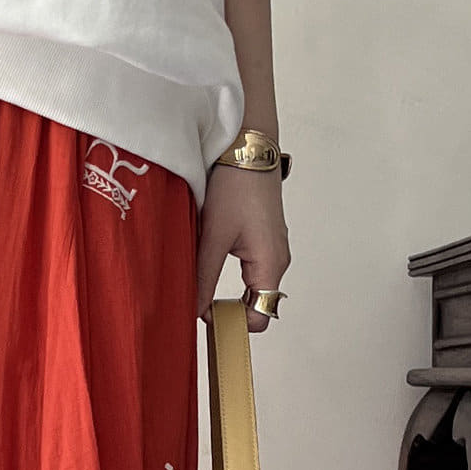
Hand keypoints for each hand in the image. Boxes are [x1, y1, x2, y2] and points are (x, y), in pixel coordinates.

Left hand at [196, 164, 291, 332]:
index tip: (206, 321)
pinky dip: (227, 272)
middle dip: (228, 309)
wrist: (247, 145)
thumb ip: (203, 278)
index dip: (234, 324)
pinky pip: (248, 268)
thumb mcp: (213, 235)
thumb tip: (194, 311)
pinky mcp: (261, 236)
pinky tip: (206, 260)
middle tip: (196, 304)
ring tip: (198, 280)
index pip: (261, 316)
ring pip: (249, 286)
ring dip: (225, 289)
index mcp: (271, 263)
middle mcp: (276, 258)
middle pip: (256, 304)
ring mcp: (270, 247)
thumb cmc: (237, 183)